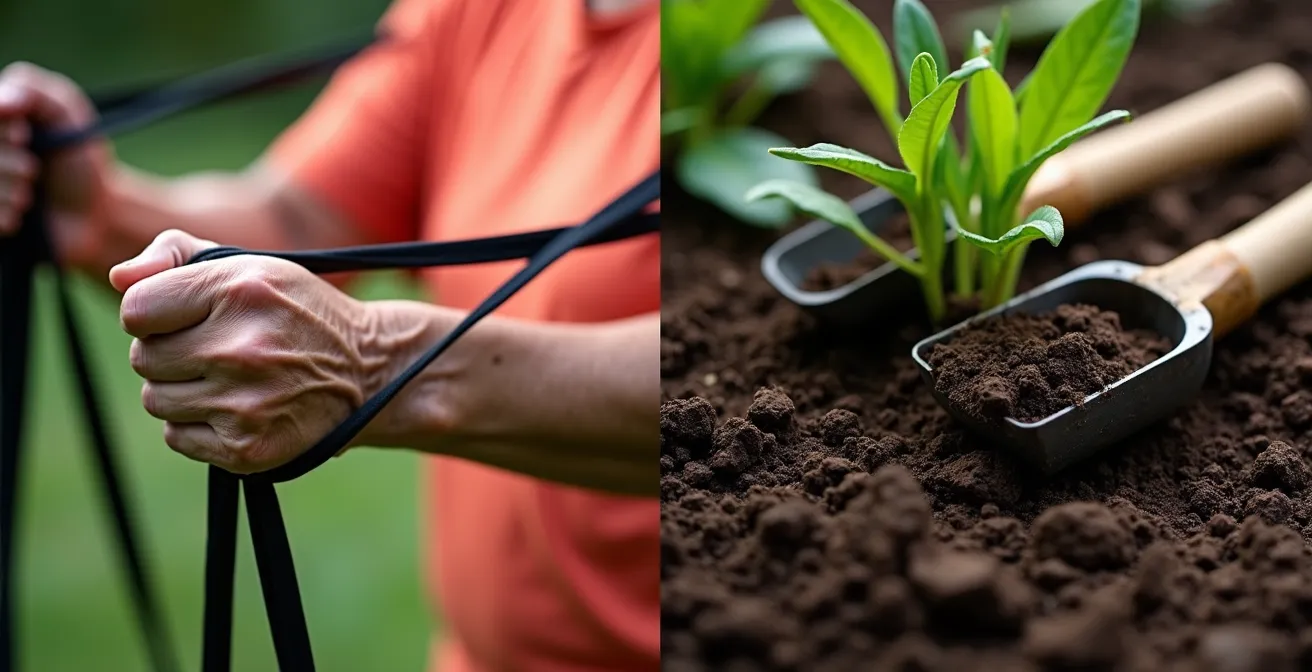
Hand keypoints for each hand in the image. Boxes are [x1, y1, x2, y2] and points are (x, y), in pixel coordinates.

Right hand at [0, 62, 113, 264]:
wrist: (94, 213)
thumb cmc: (79, 158)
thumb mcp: (66, 114)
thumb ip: (34, 92)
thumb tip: (4, 102)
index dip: (2, 133)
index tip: (24, 138)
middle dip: (9, 164)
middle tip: (33, 170)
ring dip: (10, 192)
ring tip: (30, 194)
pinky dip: (5, 216)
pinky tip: (21, 215)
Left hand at [109, 230, 383, 473]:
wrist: (367, 372)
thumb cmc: (296, 312)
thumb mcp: (248, 265)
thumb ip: (173, 255)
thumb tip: (118, 279)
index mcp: (240, 291)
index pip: (136, 310)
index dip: (156, 313)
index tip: (190, 317)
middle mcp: (242, 348)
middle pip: (144, 358)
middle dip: (172, 353)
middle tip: (219, 350)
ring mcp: (244, 403)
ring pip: (156, 399)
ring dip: (183, 390)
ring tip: (230, 379)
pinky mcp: (246, 448)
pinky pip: (176, 436)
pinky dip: (198, 425)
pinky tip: (237, 408)